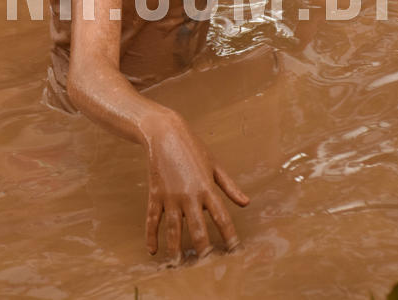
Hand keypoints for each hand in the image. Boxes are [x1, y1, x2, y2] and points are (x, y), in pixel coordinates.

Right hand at [144, 113, 248, 263]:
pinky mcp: (156, 194)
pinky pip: (152, 219)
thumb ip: (229, 186)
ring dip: (176, 248)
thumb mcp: (214, 165)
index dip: (229, 235)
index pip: (221, 217)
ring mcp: (171, 195)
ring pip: (173, 229)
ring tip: (178, 264)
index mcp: (207, 187)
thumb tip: (246, 202)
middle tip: (205, 264)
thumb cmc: (192, 147)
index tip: (233, 250)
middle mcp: (189, 195)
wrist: (165, 132)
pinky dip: (151, 235)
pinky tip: (153, 250)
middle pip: (198, 228)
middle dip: (202, 249)